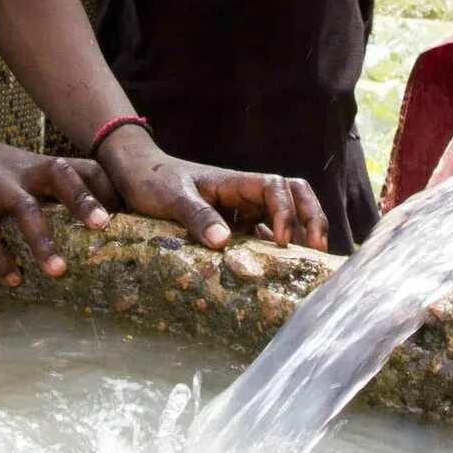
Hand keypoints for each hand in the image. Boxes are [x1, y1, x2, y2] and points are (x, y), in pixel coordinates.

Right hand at [0, 124, 115, 282]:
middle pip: (61, 177)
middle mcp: (24, 172)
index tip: (124, 213)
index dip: (107, 187)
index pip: (84, 168)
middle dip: (82, 200)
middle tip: (102, 226)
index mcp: (43, 165)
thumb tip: (96, 221)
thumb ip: (53, 188)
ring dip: (42, 240)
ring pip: (25, 210)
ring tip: (58, 271)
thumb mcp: (26, 169)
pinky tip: (11, 279)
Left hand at [97, 128, 328, 250]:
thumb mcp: (172, 197)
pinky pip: (261, 238)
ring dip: (300, 236)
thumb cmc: (152, 180)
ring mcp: (240, 212)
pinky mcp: (231, 229)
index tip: (282, 240)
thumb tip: (223, 243)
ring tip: (309, 266)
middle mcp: (245, 195)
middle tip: (319, 250)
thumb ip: (196, 216)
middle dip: (312, 217)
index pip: (278, 187)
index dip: (288, 211)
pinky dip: (275, 254)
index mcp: (236, 182)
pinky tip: (277, 275)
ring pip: (284, 218)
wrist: (133, 177)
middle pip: (295, 195)